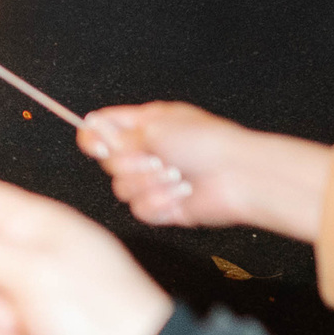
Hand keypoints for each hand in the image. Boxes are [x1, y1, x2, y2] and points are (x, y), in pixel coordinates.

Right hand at [80, 101, 333, 240]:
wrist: (241, 176)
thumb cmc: (206, 143)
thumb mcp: (156, 127)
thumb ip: (118, 135)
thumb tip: (92, 131)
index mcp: (143, 125)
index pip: (101, 128)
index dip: (92, 138)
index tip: (100, 147)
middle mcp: (146, 151)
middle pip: (109, 162)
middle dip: (132, 164)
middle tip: (158, 159)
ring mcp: (154, 180)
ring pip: (122, 189)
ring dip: (150, 184)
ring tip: (177, 178)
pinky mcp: (164, 206)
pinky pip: (141, 209)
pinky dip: (160, 203)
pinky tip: (180, 196)